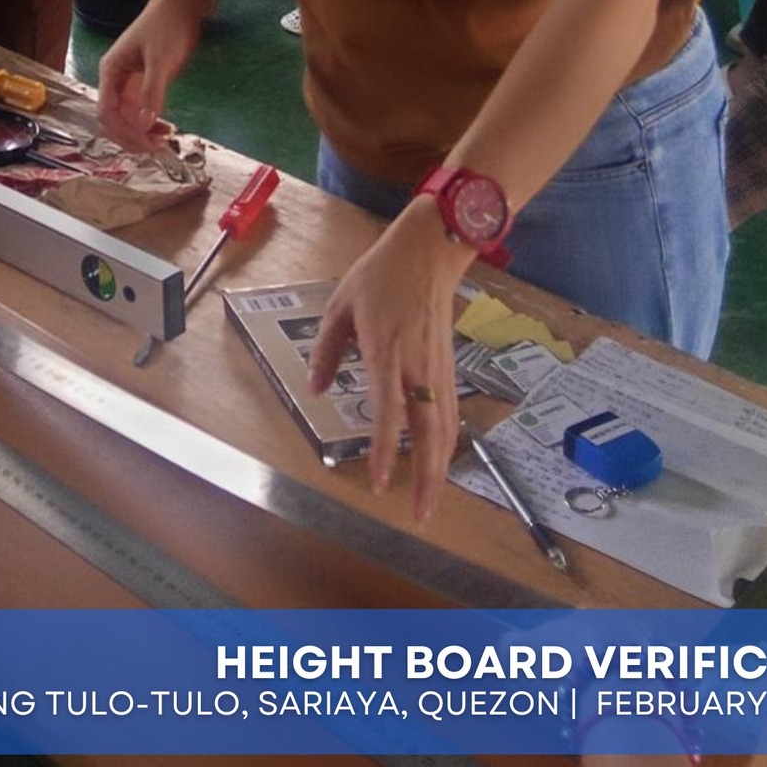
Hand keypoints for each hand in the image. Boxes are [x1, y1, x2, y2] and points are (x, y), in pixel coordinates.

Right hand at [98, 0, 206, 147]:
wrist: (180, 6)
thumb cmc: (166, 27)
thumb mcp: (160, 59)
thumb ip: (152, 92)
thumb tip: (144, 127)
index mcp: (110, 72)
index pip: (106, 112)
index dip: (123, 132)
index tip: (147, 143)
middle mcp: (114, 80)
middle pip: (112, 120)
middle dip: (130, 137)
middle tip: (157, 148)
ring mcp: (128, 84)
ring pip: (125, 119)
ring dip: (139, 134)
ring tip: (163, 141)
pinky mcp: (142, 85)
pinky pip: (139, 112)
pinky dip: (149, 124)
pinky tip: (164, 129)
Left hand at [307, 199, 474, 520]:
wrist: (430, 251)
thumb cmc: (382, 275)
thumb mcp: (341, 305)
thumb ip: (328, 350)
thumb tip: (317, 389)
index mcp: (386, 350)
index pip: (387, 410)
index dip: (383, 450)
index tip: (379, 482)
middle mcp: (417, 366)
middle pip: (427, 432)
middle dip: (425, 478)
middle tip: (417, 515)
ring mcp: (439, 368)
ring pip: (444, 428)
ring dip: (439, 468)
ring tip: (428, 502)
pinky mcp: (449, 366)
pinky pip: (449, 413)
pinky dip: (445, 443)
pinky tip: (438, 461)